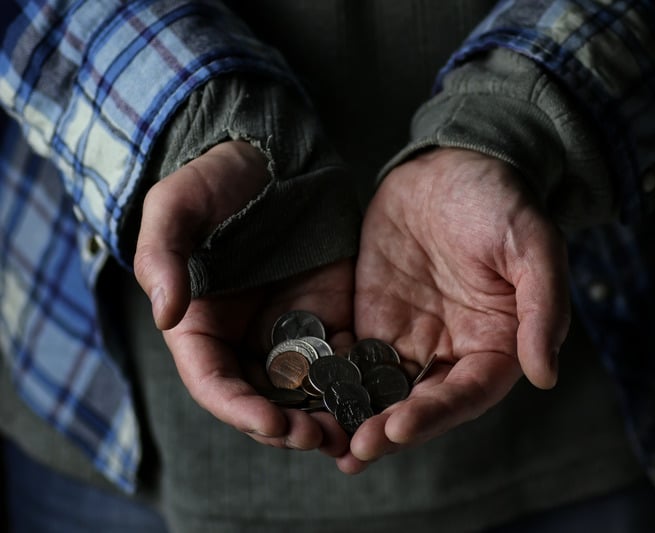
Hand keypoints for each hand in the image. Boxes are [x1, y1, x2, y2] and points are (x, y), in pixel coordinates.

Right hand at [134, 140, 352, 453]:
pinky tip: (377, 401)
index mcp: (202, 326)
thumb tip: (165, 313)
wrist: (272, 157)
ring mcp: (290, 332)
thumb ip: (163, 255)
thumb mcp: (176, 205)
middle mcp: (245, 340)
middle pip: (263, 400)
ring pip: (306, 392)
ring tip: (352, 437)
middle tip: (321, 439)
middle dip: (288, 427)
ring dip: (326, 418)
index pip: (214, 382)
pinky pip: (343, 362)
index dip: (239, 410)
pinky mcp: (331, 319)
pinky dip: (356, 387)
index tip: (271, 424)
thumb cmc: (216, 178)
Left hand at [339, 148, 570, 472]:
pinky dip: (333, 383)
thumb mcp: (533, 245)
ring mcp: (411, 338)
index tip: (399, 427)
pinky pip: (353, 358)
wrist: (453, 164)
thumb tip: (545, 376)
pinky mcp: (375, 321)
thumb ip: (543, 308)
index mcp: (497, 344)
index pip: (467, 393)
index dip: (435, 414)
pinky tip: (304, 400)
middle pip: (422, 404)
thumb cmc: (502, 202)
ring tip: (323, 441)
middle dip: (389, 429)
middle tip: (355, 450)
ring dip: (357, 418)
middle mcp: (453, 352)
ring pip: (384, 391)